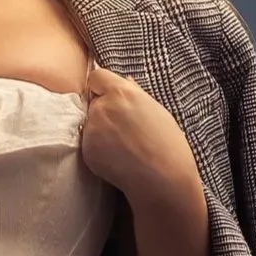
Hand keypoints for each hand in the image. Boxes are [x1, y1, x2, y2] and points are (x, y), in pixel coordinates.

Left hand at [80, 64, 203, 210]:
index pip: (97, 77)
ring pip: (90, 123)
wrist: (162, 179)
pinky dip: (99, 148)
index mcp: (122, 93)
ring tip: (123, 145)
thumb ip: (136, 94)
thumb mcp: (157, 111)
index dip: (102, 86)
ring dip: (101, 130)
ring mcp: (92, 129)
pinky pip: (89, 143)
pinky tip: (118, 157)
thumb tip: (126, 81)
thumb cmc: (168, 145)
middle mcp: (102, 107)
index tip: (110, 96)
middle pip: (93, 101)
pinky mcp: (87, 150)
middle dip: (104, 110)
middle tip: (123, 127)